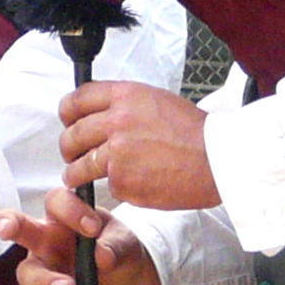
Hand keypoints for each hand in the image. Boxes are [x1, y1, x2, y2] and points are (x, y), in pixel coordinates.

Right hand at [0, 189, 165, 284]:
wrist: (127, 281)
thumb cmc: (118, 248)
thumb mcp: (124, 242)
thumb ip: (114, 245)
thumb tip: (102, 255)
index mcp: (65, 215)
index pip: (57, 201)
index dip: (70, 210)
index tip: (92, 228)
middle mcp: (46, 238)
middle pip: (19, 226)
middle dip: (8, 224)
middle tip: (6, 228)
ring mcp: (43, 267)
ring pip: (28, 273)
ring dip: (45, 282)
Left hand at [60, 82, 220, 210]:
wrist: (216, 159)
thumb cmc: (192, 131)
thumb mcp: (156, 100)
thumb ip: (124, 105)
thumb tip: (98, 114)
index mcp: (125, 97)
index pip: (77, 100)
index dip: (68, 113)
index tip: (68, 122)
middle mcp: (116, 122)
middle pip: (72, 135)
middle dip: (68, 148)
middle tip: (72, 154)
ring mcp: (117, 154)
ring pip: (79, 166)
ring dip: (75, 174)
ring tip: (79, 177)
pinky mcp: (123, 182)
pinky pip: (107, 186)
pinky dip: (114, 188)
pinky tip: (129, 184)